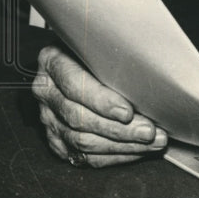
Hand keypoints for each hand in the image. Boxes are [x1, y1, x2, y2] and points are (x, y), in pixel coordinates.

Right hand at [32, 45, 166, 167]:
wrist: (76, 59)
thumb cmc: (95, 48)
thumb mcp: (99, 41)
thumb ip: (113, 50)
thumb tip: (150, 65)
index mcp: (52, 62)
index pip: (74, 86)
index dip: (101, 101)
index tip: (128, 111)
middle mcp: (46, 92)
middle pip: (79, 118)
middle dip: (119, 129)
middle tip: (149, 131)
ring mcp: (49, 119)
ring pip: (82, 141)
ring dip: (121, 145)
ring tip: (152, 142)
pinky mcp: (57, 140)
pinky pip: (83, 157)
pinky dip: (113, 156)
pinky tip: (136, 150)